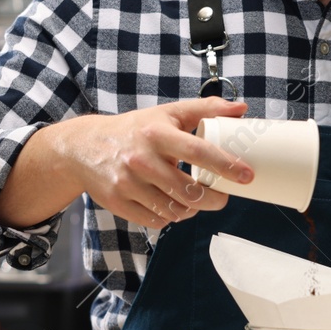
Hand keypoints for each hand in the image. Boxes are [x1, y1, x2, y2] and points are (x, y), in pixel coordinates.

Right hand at [57, 97, 252, 230]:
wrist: (83, 147)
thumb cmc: (135, 129)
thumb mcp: (167, 113)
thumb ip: (205, 109)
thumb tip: (242, 110)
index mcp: (156, 133)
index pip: (198, 151)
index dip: (226, 166)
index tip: (246, 176)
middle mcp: (141, 159)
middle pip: (189, 191)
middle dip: (214, 199)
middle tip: (222, 197)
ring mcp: (128, 183)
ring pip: (175, 210)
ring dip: (193, 210)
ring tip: (197, 200)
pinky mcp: (118, 202)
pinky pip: (156, 220)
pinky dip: (170, 216)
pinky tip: (173, 205)